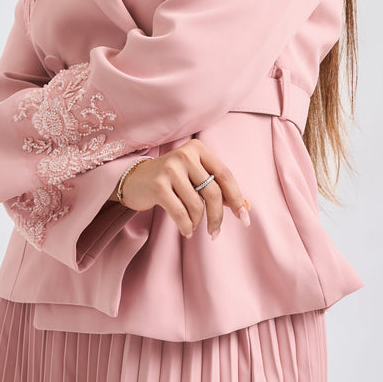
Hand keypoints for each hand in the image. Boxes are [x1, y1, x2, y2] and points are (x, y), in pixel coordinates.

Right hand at [116, 138, 250, 239]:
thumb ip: (219, 188)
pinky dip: (186, 226)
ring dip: (198, 222)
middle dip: (217, 217)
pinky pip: (180, 213)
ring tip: (193, 226)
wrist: (135, 179)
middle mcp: (185, 154)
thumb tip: (246, 207)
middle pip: (213, 192)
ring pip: (196, 205)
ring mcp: (170, 169)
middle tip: (215, 232)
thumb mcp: (195, 177)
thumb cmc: (172, 180)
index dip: (237, 198)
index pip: (225, 175)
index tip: (244, 218)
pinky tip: (187, 231)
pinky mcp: (158, 185)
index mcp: (198, 149)